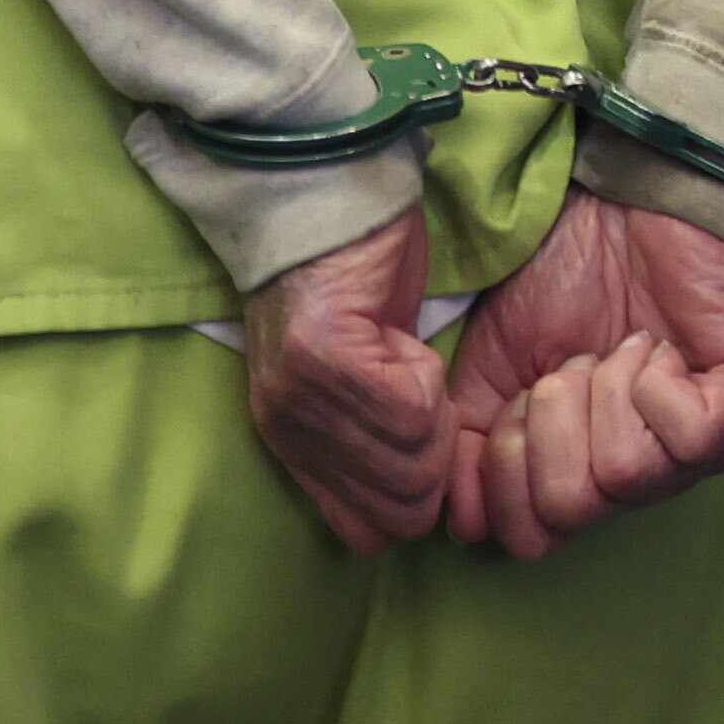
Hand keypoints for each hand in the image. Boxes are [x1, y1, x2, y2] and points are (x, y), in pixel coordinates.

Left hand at [239, 213, 458, 552]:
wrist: (325, 190)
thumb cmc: (357, 277)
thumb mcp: (361, 379)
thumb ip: (376, 440)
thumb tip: (421, 503)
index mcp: (294, 447)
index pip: (367, 533)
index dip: (417, 493)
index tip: (428, 433)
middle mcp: (288, 432)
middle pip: (401, 509)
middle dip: (435, 456)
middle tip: (423, 389)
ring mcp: (300, 397)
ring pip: (412, 461)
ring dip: (433, 410)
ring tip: (406, 355)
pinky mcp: (323, 355)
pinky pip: (411, 406)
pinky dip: (426, 374)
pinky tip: (402, 335)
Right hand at [440, 193, 723, 558]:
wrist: (629, 193)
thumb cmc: (567, 273)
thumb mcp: (495, 364)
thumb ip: (469, 443)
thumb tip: (461, 521)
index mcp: (592, 473)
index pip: (534, 535)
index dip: (504, 470)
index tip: (520, 398)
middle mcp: (656, 477)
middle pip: (573, 507)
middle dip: (550, 421)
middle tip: (573, 363)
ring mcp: (713, 447)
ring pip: (626, 473)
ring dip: (602, 390)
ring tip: (619, 345)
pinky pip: (691, 435)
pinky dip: (654, 381)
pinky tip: (659, 346)